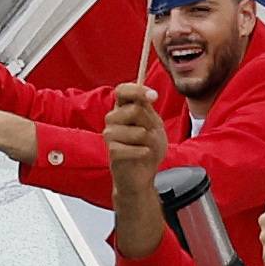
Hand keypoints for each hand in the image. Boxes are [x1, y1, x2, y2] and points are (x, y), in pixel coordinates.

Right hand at [106, 81, 171, 256]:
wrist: (143, 175)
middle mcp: (113, 118)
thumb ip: (148, 110)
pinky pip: (132, 148)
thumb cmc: (147, 148)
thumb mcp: (154, 125)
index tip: (153, 96)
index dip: (137, 90)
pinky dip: (143, 152)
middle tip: (151, 134)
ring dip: (147, 141)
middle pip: (134, 110)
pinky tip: (143, 155)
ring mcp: (110, 134)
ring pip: (135, 130)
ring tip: (145, 147)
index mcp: (123, 108)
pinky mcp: (111, 151)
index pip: (123, 90)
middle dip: (150, 123)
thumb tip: (148, 95)